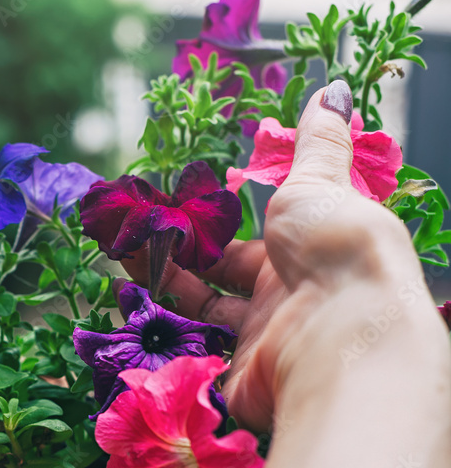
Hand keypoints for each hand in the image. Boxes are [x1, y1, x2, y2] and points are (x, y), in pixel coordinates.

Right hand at [121, 83, 435, 431]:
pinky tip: (134, 302)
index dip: (205, 234)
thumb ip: (316, 143)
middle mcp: (279, 303)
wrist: (343, 336)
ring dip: (160, 287)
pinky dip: (164, 332)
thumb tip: (333, 90)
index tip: (166, 216)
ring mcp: (257, 342)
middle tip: (132, 238)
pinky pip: (193, 352)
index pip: (242, 250)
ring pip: (198, 316)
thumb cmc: (338, 253)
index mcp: (301, 257)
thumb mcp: (321, 183)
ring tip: (122, 256)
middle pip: (213, 284)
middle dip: (171, 261)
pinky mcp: (236, 377)